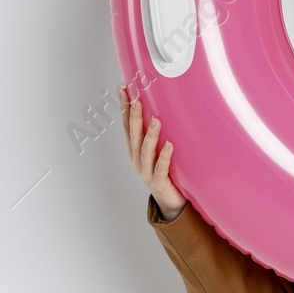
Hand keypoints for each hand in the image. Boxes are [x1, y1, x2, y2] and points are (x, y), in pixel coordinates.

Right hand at [121, 86, 187, 221]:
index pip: (127, 126)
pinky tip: (170, 145)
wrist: (170, 202)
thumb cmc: (165, 173)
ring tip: (155, 119)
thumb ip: (156, 134)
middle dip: (133, 117)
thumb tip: (161, 107)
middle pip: (133, 135)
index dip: (124, 108)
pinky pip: (161, 168)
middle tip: (136, 98)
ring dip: (150, 134)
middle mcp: (137, 160)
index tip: (124, 90)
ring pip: (145, 151)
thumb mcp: (157, 151)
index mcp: (135, 151)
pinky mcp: (159, 182)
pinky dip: (164, 156)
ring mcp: (146, 172)